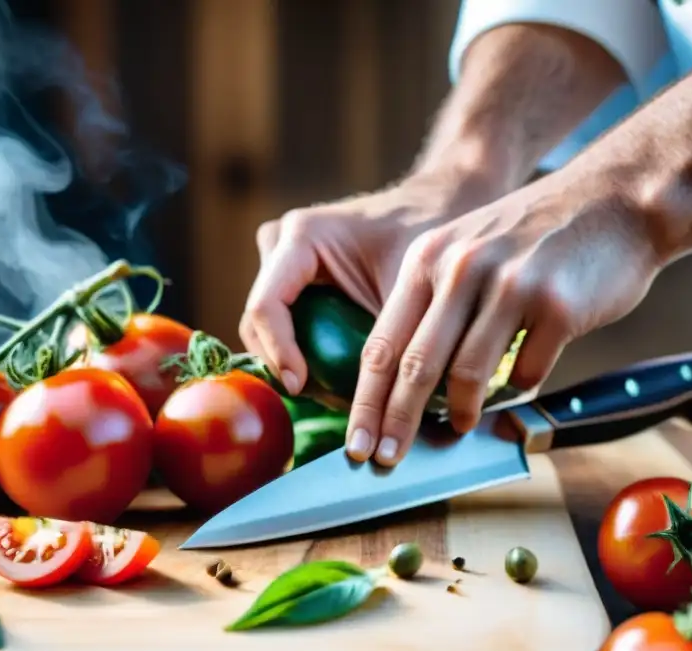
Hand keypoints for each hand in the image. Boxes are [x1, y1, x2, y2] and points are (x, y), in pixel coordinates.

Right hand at [239, 172, 500, 395]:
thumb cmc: (426, 240)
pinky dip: (300, 350)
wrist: (433, 207)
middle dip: (285, 364)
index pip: (267, 307)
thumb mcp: (408, 292)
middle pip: (258, 320)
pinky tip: (334, 375)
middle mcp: (279, 243)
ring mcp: (278, 258)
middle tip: (327, 399)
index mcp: (302, 237)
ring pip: (263, 325)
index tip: (304, 387)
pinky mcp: (287, 275)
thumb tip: (378, 403)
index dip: (279, 354)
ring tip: (336, 392)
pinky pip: (279, 322)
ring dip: (291, 361)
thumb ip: (385, 341)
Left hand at [346, 171, 660, 465]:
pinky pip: (525, 372)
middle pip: (415, 365)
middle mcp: (462, 269)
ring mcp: (510, 286)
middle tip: (386, 460)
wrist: (616, 200)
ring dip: (462, 412)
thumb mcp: (468, 250)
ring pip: (467, 374)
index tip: (356, 442)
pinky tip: (518, 384)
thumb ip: (437, 307)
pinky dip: (517, 389)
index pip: (381, 343)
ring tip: (462, 425)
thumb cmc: (535, 238)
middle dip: (396, 422)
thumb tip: (411, 387)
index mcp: (428, 259)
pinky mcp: (557, 305)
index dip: (366, 401)